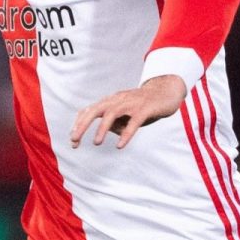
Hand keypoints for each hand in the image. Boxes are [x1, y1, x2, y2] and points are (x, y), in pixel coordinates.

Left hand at [70, 74, 187, 148]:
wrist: (166, 93)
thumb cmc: (143, 106)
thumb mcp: (126, 115)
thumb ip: (116, 123)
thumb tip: (108, 131)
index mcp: (111, 102)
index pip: (89, 111)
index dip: (78, 125)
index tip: (73, 142)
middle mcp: (118, 100)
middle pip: (95, 110)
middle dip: (82, 125)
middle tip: (74, 141)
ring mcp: (131, 103)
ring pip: (112, 113)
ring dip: (102, 128)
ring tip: (96, 143)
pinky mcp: (144, 109)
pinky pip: (133, 122)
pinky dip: (126, 134)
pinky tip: (120, 146)